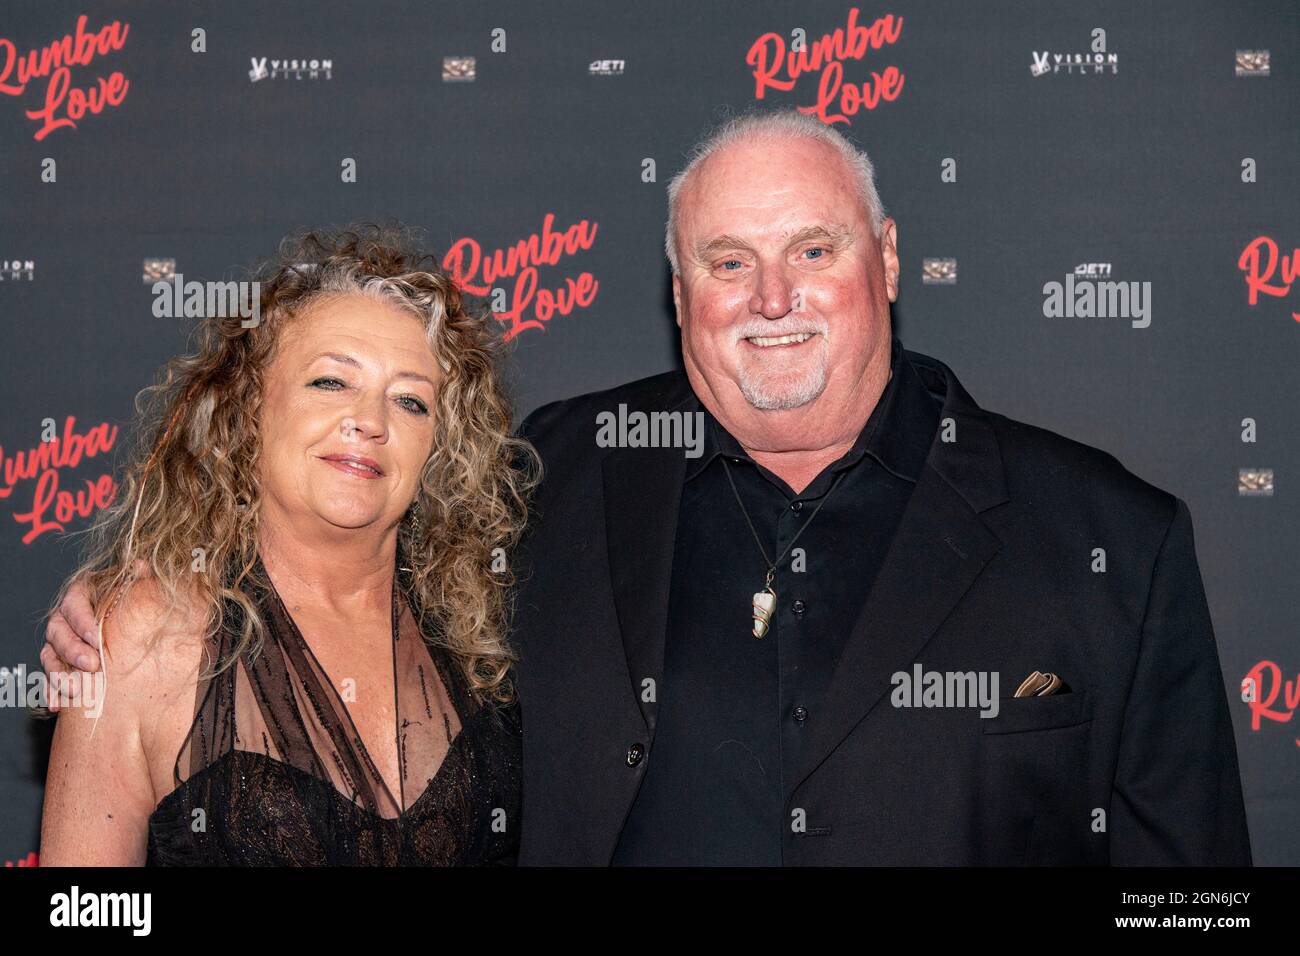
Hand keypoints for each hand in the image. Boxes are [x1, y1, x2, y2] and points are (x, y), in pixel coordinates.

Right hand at [41, 560, 146, 710]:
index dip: (83, 620)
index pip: (75, 602)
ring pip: (51, 654)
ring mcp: (61, 638)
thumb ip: (138, 577)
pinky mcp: (60, 661)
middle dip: (73, 650)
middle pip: (60, 631)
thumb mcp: (138, 586)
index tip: (97, 637)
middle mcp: (67, 615)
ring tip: (76, 690)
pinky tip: (56, 704)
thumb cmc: (135, 601)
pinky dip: (52, 690)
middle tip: (92, 665)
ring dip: (60, 674)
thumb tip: (142, 565)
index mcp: (83, 593)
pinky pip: (50, 675)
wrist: (136, 621)